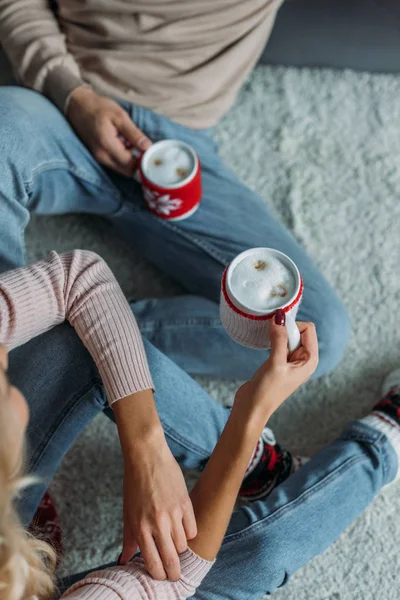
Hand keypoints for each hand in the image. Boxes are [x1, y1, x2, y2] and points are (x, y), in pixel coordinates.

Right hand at [67, 86, 150, 175]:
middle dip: (139, 165)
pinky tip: (128, 147)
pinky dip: (124, 159)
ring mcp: (99, 158)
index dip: (144, 163)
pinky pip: (116, 164)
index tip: (154, 156)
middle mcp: (102, 157)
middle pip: (127, 171)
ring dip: (132, 162)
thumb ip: (134, 133)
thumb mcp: (119, 116)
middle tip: (149, 152)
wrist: (77, 106)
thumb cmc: (98, 107)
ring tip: (138, 147)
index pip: (131, 165)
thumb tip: (148, 147)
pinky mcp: (98, 157)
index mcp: (107, 146)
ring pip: (122, 169)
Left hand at [120, 434, 196, 581]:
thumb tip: (124, 561)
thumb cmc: (134, 484)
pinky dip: (189, 532)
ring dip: (180, 548)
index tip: (161, 577)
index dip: (159, 575)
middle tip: (174, 573)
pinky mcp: (186, 503)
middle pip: (171, 560)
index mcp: (140, 528)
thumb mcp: (128, 513)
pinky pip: (193, 529)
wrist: (147, 456)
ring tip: (174, 542)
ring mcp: (173, 514)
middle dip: (173, 572)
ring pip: (183, 546)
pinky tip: (182, 528)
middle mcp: (157, 524)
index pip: (153, 563)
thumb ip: (128, 539)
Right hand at [234, 315, 318, 417]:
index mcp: (310, 360)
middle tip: (271, 338)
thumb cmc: (267, 391)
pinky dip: (273, 340)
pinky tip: (265, 346)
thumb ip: (279, 338)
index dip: (293, 325)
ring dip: (278, 335)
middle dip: (285, 329)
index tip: (277, 331)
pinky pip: (280, 344)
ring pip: (288, 337)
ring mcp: (291, 361)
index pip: (308, 329)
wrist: (252, 409)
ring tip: (267, 342)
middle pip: (299, 331)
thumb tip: (280, 316)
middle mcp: (304, 360)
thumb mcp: (275, 363)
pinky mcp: (280, 363)